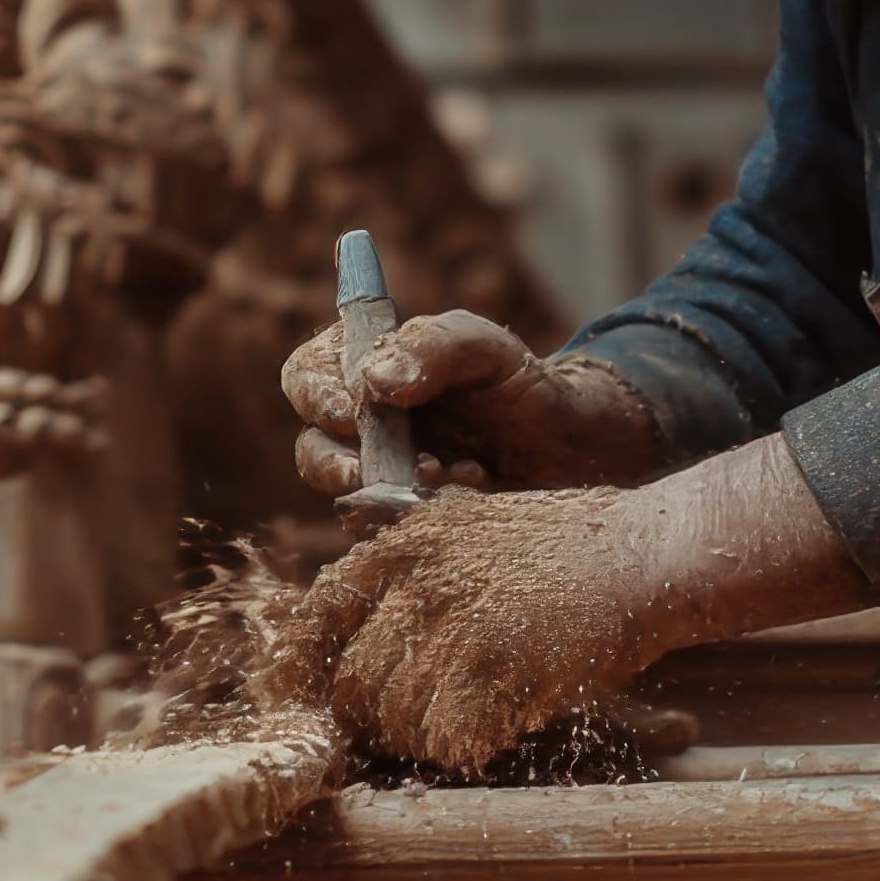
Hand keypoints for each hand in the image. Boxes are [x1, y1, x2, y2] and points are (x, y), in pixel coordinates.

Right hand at [282, 310, 656, 502]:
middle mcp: (363, 429)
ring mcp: (383, 482)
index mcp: (366, 371)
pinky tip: (470, 498)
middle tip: (398, 465)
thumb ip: (433, 345)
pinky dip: (420, 521)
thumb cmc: (524, 388)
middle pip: (312, 448)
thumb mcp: (488, 348)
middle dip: (345, 462)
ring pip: (348, 499)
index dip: (316, 393)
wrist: (572, 451)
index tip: (352, 406)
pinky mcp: (407, 526)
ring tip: (451, 476)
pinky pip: (386, 536)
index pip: (307, 376)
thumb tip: (373, 379)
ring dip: (392, 492)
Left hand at [302, 437, 874, 772]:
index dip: (297, 670)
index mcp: (401, 544)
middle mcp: (414, 581)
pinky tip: (501, 724)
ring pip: (397, 722)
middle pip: (352, 687)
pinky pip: (448, 742)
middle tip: (421, 723)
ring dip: (427, 738)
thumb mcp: (470, 529)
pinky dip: (470, 748)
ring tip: (473, 717)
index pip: (316, 616)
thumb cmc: (570, 551)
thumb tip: (358, 644)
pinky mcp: (491, 667)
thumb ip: (411, 574)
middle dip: (377, 719)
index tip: (291, 703)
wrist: (645, 553)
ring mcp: (451, 624)